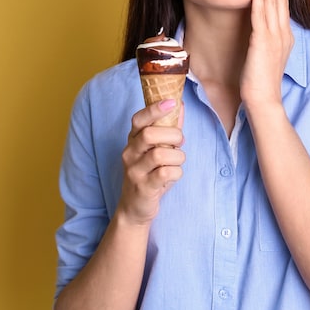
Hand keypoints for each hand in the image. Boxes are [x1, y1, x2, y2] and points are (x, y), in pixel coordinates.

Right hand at [117, 99, 185, 225]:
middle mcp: (129, 153)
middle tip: (180, 142)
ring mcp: (134, 171)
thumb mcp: (156, 150)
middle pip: (150, 134)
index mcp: (132, 140)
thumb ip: (168, 128)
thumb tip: (180, 105)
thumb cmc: (149, 174)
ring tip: (177, 161)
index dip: (154, 109)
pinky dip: (176, 172)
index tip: (172, 102)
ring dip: (177, 156)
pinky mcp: (143, 187)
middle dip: (173, 135)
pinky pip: (165, 173)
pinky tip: (173, 174)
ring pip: (160, 154)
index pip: (138, 119)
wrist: (134, 208)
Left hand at [240, 0, 293, 108]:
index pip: (283, 2)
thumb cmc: (260, 82)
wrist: (263, 101)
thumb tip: (261, 28)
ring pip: (274, 0)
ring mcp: (274, 36)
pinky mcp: (262, 42)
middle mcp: (282, 32)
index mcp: (284, 35)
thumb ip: (266, 39)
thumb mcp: (266, 56)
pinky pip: (261, 14)